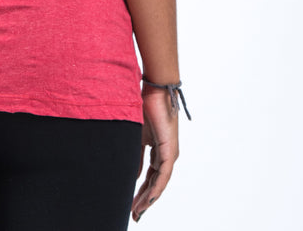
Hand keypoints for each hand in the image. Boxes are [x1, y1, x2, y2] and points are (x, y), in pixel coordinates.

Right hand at [132, 86, 178, 221]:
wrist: (155, 89)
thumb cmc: (145, 104)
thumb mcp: (136, 134)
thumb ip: (135, 154)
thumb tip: (132, 175)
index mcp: (158, 150)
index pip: (150, 176)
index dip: (141, 191)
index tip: (132, 204)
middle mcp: (166, 154)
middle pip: (155, 183)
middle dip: (144, 200)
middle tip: (134, 214)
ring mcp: (169, 153)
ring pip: (160, 182)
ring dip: (149, 198)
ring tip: (138, 212)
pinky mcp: (169, 149)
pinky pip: (163, 174)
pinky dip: (156, 188)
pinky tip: (149, 199)